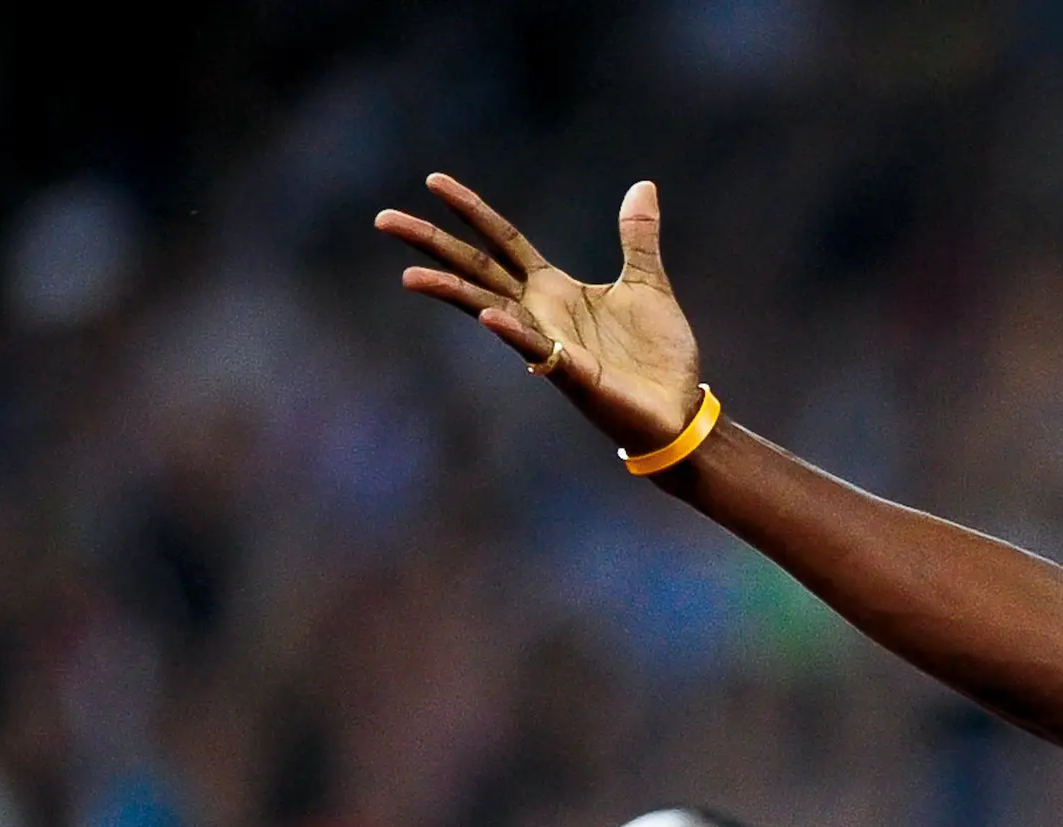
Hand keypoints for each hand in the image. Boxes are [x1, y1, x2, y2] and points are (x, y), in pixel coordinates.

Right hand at [377, 174, 703, 452]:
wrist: (679, 411)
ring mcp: (551, 343)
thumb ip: (637, 237)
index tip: (433, 180)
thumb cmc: (657, 355)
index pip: (502, 239)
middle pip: (477, 269)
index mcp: (554, 288)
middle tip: (383, 218)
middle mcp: (541, 312)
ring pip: (491, 310)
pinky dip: (514, 332)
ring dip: (453, 292)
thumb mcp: (647, 282)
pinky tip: (490, 316)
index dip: (471, 209)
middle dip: (432, 244)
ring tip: (412, 275)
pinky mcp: (573, 373)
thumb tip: (643, 186)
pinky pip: (539, 350)